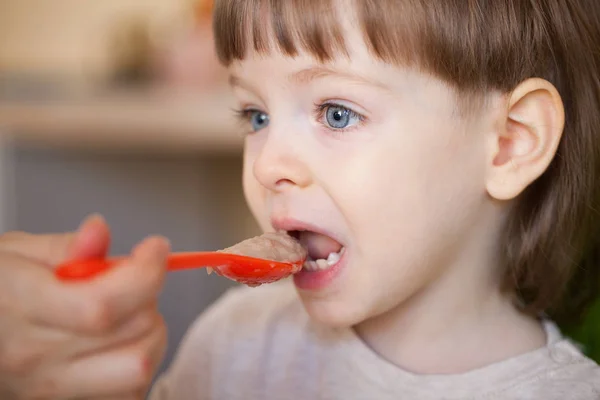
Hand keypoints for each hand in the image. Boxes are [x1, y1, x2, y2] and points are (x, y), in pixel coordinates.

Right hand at [0, 215, 169, 398]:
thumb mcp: (16, 253)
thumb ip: (65, 246)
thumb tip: (99, 232)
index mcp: (22, 308)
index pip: (102, 305)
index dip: (144, 274)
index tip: (156, 249)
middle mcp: (37, 356)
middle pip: (131, 333)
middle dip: (149, 296)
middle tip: (134, 279)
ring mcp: (53, 388)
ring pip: (139, 367)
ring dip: (150, 333)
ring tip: (128, 312)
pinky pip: (130, 393)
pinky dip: (138, 364)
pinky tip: (121, 342)